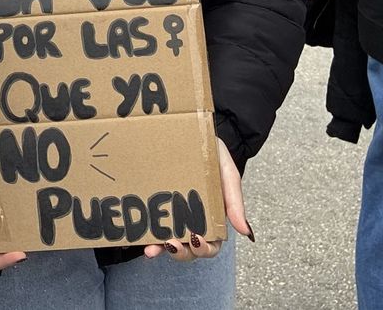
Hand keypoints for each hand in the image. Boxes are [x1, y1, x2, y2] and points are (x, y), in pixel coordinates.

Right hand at [0, 155, 25, 271]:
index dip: (0, 262)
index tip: (19, 253)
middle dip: (12, 255)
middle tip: (28, 246)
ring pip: (6, 242)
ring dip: (18, 243)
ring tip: (31, 236)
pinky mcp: (2, 210)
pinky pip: (11, 226)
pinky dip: (20, 229)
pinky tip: (29, 223)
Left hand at [142, 139, 252, 261]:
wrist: (191, 129)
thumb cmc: (213, 153)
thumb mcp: (228, 173)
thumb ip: (235, 201)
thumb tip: (245, 232)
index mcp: (214, 217)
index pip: (212, 244)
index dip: (204, 249)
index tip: (196, 241)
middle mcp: (192, 220)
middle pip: (189, 249)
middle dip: (181, 253)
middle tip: (172, 244)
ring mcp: (172, 213)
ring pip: (168, 242)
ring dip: (161, 249)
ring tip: (152, 249)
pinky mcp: (154, 204)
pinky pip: (150, 225)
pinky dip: (145, 235)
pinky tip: (138, 237)